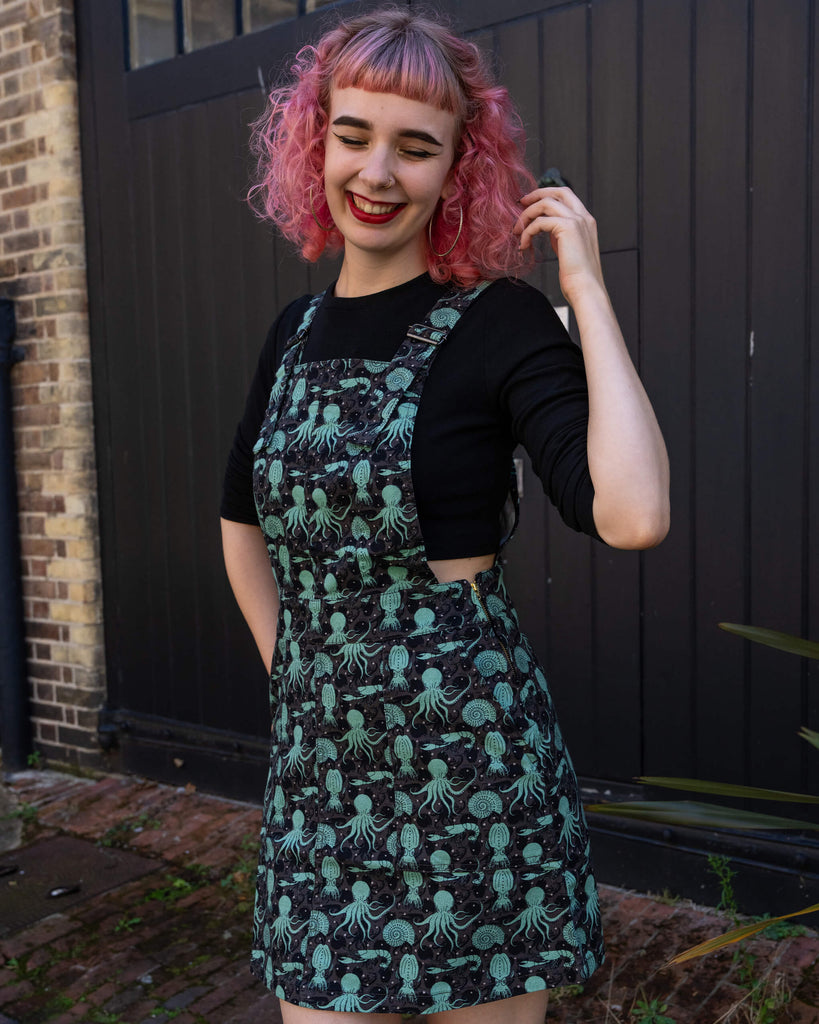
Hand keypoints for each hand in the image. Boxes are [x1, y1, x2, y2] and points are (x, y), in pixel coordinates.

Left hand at [514, 187, 604, 305]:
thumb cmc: (577, 278)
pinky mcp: (567, 227)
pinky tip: (523, 246)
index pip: (566, 195)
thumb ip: (560, 236)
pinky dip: (527, 232)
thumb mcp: (569, 250)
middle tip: (519, 204)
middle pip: (557, 191)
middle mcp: (583, 217)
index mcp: (586, 221)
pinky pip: (539, 222)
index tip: (529, 203)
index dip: (546, 194)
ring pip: (545, 204)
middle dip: (536, 194)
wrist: (586, 289)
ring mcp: (577, 220)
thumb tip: (544, 228)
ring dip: (527, 216)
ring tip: (517, 232)